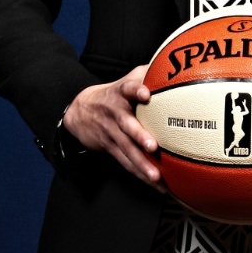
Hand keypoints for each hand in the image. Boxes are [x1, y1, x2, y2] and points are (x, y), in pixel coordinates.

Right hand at [62, 66, 165, 189]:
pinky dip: (141, 175)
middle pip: (127, 125)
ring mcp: (112, 133)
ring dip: (141, 164)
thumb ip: (146, 74)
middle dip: (139, 136)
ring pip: (126, 150)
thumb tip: (172, 67)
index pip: (127, 88)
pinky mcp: (111, 149)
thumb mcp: (125, 80)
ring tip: (156, 177)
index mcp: (120, 94)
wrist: (79, 112)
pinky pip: (127, 163)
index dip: (135, 89)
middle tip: (152, 146)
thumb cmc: (113, 95)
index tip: (145, 93)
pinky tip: (157, 185)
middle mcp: (115, 114)